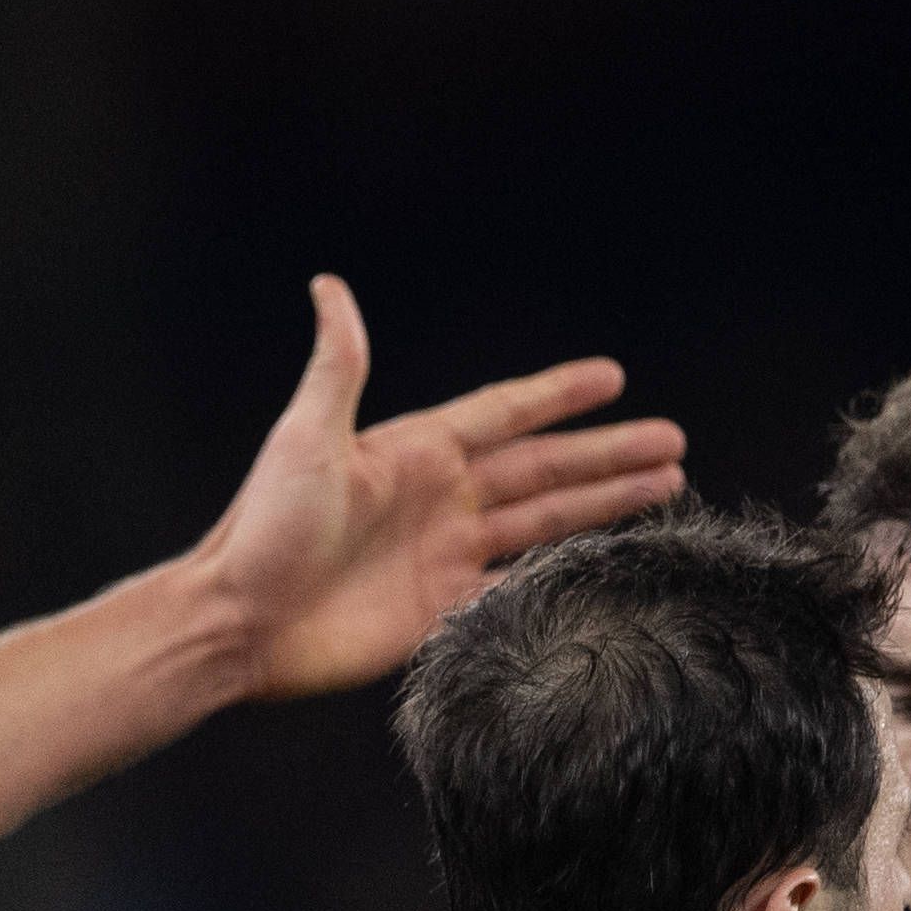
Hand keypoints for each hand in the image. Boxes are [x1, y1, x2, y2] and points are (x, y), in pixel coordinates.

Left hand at [201, 276, 687, 702]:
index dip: (559, 395)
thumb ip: (338, 365)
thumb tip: (330, 287)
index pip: (507, 414)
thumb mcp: (306, 437)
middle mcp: (440, 498)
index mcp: (416, 451)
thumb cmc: (264, 529)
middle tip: (673, 442)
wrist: (238, 623)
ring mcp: (444, 553)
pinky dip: (561, 568)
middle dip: (608, 454)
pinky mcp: (439, 607)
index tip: (612, 377)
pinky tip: (603, 558)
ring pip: (544, 521)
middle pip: (544, 468)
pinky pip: (516, 581)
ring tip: (666, 489)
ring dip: (603, 505)